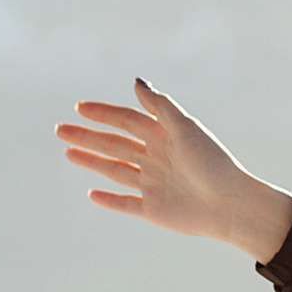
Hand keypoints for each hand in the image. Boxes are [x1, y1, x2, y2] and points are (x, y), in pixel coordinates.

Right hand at [55, 80, 291, 262]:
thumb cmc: (213, 163)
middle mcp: (156, 158)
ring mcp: (153, 184)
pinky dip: (109, 199)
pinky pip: (126, 204)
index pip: (128, 121)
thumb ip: (160, 106)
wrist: (231, 205)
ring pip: (115, 170)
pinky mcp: (153, 210)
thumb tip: (136, 81)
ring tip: (68, 152)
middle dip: (87, 136)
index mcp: (165, 137)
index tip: (80, 107)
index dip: (104, 114)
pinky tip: (92, 193)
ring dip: (91, 161)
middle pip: (115, 144)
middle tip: (60, 130)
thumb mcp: (186, 129)